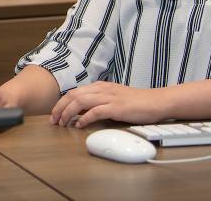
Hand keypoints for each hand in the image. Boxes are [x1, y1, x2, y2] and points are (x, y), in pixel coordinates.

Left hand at [49, 82, 166, 127]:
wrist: (156, 101)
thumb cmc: (136, 102)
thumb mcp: (113, 98)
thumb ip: (97, 102)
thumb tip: (80, 112)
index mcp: (100, 86)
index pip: (74, 92)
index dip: (61, 103)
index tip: (54, 114)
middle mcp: (102, 89)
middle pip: (73, 95)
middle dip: (60, 108)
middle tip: (53, 120)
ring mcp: (109, 97)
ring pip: (80, 101)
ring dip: (68, 112)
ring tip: (62, 123)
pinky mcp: (116, 107)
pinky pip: (95, 111)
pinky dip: (84, 118)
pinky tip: (79, 125)